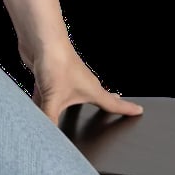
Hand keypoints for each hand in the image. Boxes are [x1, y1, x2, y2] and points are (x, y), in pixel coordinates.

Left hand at [20, 41, 143, 124]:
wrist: (39, 37)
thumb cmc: (56, 61)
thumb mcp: (54, 97)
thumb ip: (50, 119)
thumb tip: (48, 137)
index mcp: (91, 89)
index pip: (113, 104)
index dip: (126, 109)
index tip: (139, 110)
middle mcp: (80, 82)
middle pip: (94, 97)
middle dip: (103, 103)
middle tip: (114, 105)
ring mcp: (63, 77)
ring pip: (67, 95)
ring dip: (69, 103)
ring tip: (72, 109)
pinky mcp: (47, 74)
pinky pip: (47, 92)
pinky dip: (43, 100)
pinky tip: (35, 106)